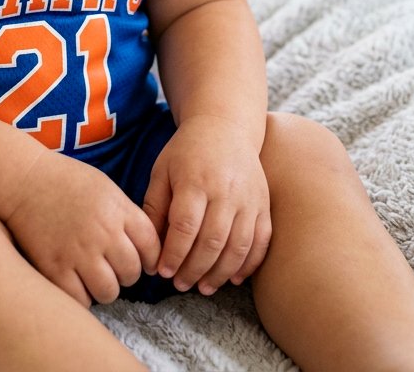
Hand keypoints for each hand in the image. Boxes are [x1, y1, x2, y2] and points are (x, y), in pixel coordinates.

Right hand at [4, 148, 160, 307]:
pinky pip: (81, 300)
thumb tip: (146, 249)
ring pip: (109, 292)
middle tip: (113, 267)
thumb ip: (126, 215)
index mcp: (117, 210)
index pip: (151, 246)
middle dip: (126, 274)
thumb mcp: (105, 187)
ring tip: (94, 276)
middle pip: (132, 272)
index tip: (144, 262)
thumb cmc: (65, 181)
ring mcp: (78, 252)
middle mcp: (102, 232)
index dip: (151, 258)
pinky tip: (76, 282)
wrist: (23, 179)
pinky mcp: (54, 268)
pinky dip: (81, 296)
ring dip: (105, 288)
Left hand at [142, 115, 271, 295]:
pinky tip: (233, 278)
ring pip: (238, 247)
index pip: (185, 227)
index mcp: (195, 181)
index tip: (162, 272)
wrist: (225, 125)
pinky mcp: (263, 204)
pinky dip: (249, 264)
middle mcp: (225, 191)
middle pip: (212, 242)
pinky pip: (261, 241)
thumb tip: (150, 247)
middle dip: (194, 270)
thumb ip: (155, 207)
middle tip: (180, 285)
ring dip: (220, 274)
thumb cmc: (187, 151)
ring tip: (203, 288)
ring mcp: (248, 199)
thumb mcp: (162, 171)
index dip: (174, 254)